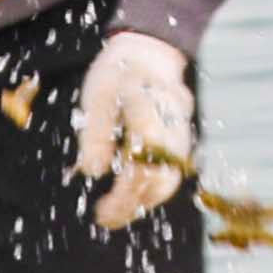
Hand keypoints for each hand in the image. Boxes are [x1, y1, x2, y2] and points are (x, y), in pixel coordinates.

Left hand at [69, 30, 195, 233]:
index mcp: (150, 114)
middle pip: (161, 180)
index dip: (123, 195)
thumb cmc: (118, 74)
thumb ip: (95, 135)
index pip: (142, 168)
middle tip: (105, 218)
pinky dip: (150, 189)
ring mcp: (180, 136)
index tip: (101, 211)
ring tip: (113, 212)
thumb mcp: (97, 98)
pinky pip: (170, 173)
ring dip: (141, 201)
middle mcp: (172, 129)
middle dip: (132, 205)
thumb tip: (92, 172)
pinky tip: (128, 195)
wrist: (148, 54)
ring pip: (169, 180)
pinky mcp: (180, 142)